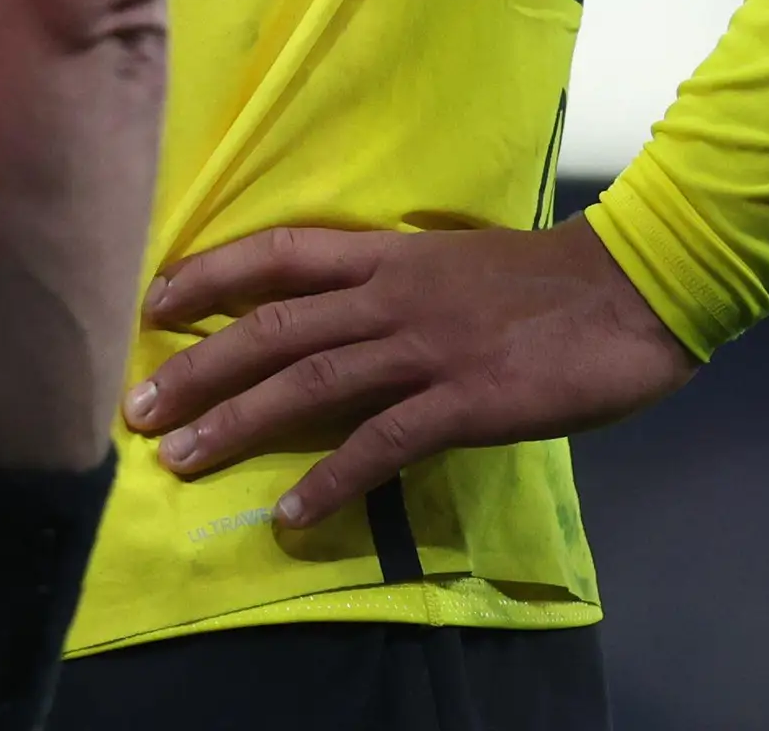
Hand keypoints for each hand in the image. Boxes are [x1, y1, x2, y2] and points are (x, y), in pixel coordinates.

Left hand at [123, 217, 697, 527]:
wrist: (633, 289)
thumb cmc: (545, 279)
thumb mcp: (452, 264)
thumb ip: (392, 286)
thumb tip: (338, 317)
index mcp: (388, 255)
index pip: (277, 254)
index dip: (207, 275)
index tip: (151, 303)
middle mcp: (392, 294)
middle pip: (272, 325)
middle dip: (197, 367)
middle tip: (135, 408)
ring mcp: (426, 347)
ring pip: (310, 381)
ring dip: (238, 422)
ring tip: (180, 458)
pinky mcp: (466, 400)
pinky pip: (383, 444)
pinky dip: (333, 480)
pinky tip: (294, 514)